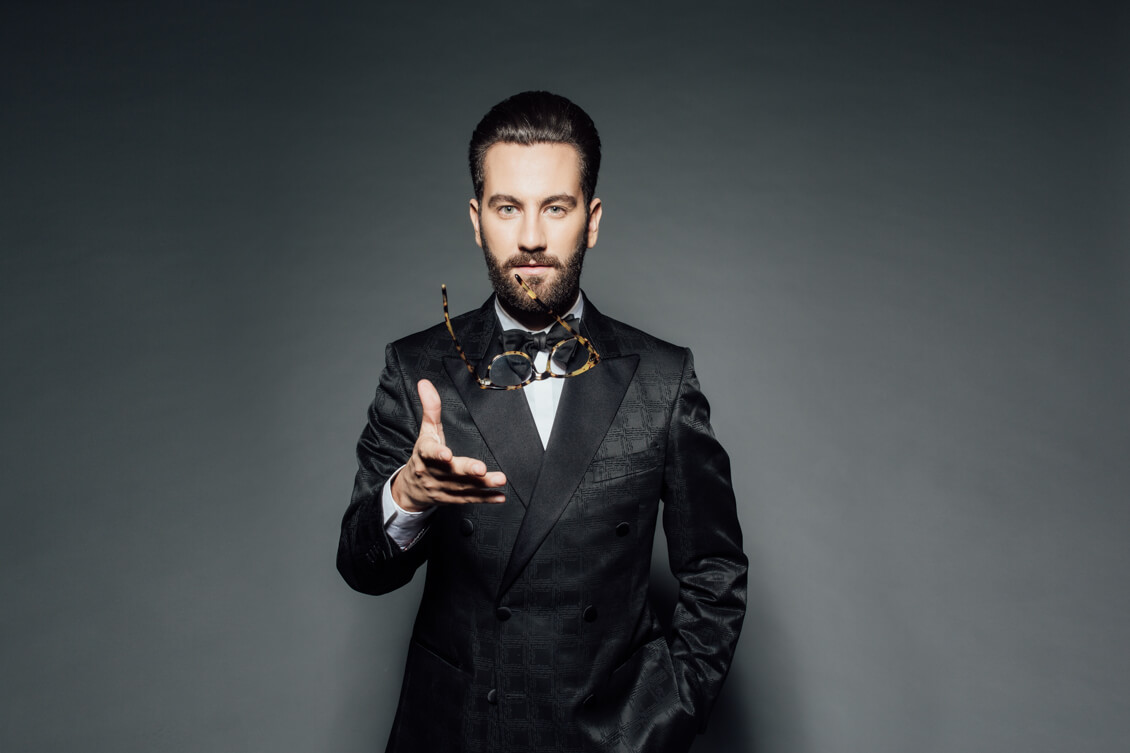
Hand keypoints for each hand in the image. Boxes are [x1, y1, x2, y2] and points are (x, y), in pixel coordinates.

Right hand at [391, 379, 507, 511]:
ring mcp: (443, 488)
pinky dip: (485, 499)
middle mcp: (433, 473)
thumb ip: (430, 408)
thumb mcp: (425, 431)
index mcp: (425, 454)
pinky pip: (469, 499)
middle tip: (481, 469)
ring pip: (463, 487)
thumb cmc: (423, 456)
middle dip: (466, 470)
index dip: (437, 454)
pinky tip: (499, 496)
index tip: (446, 454)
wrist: (412, 489)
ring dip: (482, 484)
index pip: (429, 452)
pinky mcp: (453, 499)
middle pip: (450, 471)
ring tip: (500, 479)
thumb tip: (425, 383)